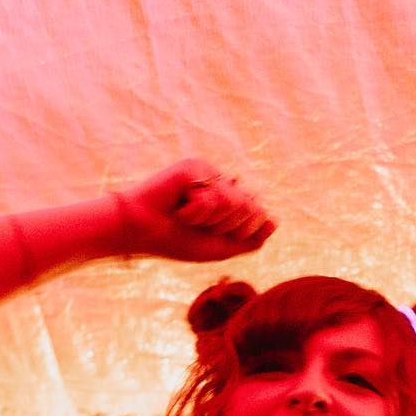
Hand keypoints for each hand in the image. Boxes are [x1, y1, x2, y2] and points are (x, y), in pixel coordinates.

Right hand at [115, 158, 274, 262]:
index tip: (211, 234)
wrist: (141, 234)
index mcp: (230, 197)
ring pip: (235, 203)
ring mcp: (209, 172)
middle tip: (197, 225)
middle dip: (225, 227)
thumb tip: (274, 220)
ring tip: (187, 216)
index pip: (260, 215)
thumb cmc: (176, 240)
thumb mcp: (221, 247)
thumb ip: (250, 239)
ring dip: (210, 221)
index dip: (240, 233)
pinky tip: (179, 208)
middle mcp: (223, 181)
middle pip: (252, 208)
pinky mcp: (194, 167)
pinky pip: (214, 196)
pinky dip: (197, 212)